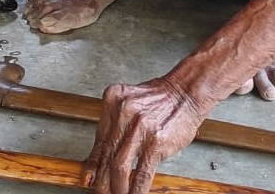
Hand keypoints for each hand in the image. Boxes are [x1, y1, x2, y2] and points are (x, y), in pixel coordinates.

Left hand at [83, 77, 205, 193]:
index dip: (92, 165)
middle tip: (102, 191)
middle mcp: (123, 112)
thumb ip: (116, 124)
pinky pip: (142, 172)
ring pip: (119, 167)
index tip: (88, 179)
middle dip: (102, 180)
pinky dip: (137, 188)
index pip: (98, 140)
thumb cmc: (160, 99)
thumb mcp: (131, 103)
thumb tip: (104, 156)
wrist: (186, 91)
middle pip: (106, 154)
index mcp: (113, 100)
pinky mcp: (156, 141)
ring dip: (117, 187)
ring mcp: (140, 127)